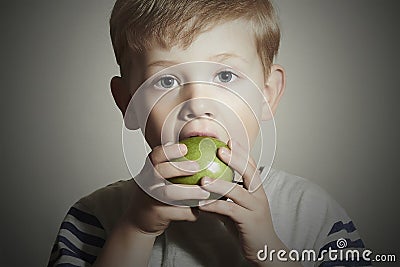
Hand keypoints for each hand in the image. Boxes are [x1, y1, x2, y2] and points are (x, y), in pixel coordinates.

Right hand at [123, 142, 210, 234]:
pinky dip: (190, 212)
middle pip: (161, 171)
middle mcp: (148, 182)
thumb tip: (201, 151)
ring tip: (205, 193)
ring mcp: (151, 198)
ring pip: (169, 193)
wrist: (141, 218)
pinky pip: (177, 212)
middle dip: (180, 167)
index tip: (185, 148)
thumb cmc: (156, 193)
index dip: (170, 150)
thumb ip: (174, 165)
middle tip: (197, 167)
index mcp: (149, 169)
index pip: (156, 155)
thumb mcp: (159, 177)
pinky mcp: (157, 214)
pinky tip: (198, 210)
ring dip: (190, 192)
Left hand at [198, 140, 280, 262]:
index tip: (230, 140)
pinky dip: (214, 206)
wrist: (264, 250)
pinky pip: (230, 211)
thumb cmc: (247, 227)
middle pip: (249, 172)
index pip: (252, 166)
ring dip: (219, 184)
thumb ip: (223, 196)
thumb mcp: (235, 208)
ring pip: (237, 192)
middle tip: (220, 150)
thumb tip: (203, 186)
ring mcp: (255, 208)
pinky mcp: (249, 222)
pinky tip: (201, 205)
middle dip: (236, 159)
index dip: (242, 152)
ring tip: (203, 180)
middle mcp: (259, 196)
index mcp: (257, 190)